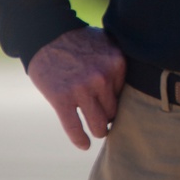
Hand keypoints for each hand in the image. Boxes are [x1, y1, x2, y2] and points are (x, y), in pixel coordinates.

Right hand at [27, 26, 126, 149]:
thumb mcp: (106, 44)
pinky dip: (80, 140)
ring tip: (97, 131)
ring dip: (98, 130)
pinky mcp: (61, 99)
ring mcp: (82, 90)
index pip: (125, 95)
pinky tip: (83, 145)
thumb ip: (119, 64)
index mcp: (116, 64)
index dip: (115, 99)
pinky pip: (74, 128)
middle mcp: (102, 78)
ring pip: (98, 125)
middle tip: (103, 118)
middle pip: (113, 112)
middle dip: (108, 116)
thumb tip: (134, 88)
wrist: (45, 34)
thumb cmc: (77, 41)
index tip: (108, 101)